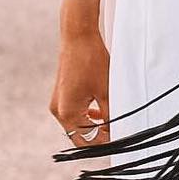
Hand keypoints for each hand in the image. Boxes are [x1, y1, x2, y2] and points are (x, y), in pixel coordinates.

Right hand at [49, 26, 112, 146]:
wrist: (78, 36)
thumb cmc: (91, 61)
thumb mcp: (106, 92)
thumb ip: (110, 116)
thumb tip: (117, 132)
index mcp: (67, 113)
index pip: (86, 141)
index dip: (104, 143)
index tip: (120, 139)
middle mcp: (58, 111)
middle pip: (80, 135)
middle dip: (100, 136)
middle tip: (119, 131)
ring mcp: (58, 103)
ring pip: (78, 125)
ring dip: (94, 126)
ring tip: (113, 121)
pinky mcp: (61, 95)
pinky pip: (74, 113)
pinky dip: (87, 116)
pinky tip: (101, 111)